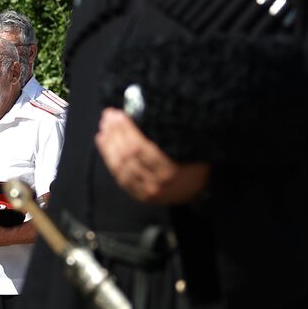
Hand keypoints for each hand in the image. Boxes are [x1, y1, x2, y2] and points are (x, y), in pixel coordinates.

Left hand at [95, 108, 209, 204]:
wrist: (203, 189)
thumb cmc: (197, 162)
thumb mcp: (189, 145)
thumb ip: (167, 134)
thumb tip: (140, 112)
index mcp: (169, 170)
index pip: (138, 148)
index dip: (125, 130)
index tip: (118, 115)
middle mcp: (157, 184)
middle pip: (126, 156)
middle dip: (114, 133)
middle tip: (108, 117)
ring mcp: (148, 192)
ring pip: (119, 168)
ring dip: (109, 145)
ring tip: (104, 127)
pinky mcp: (142, 195)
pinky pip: (120, 177)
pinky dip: (109, 160)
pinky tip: (104, 144)